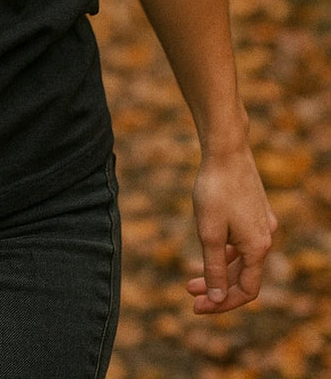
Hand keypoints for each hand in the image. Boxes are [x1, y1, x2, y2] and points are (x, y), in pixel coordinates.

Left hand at [187, 147, 276, 312]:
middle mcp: (266, 237)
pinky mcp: (255, 209)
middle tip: (190, 293)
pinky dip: (226, 250)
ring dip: (219, 269)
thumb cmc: (215, 189)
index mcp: (258, 247)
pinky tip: (208, 247)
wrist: (226, 149)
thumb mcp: (209, 233)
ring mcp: (262, 222)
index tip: (197, 306)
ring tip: (192, 277)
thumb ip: (215, 268)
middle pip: (243, 275)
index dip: (222, 303)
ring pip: (242, 257)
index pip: (246, 290)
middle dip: (217, 288)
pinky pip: (242, 241)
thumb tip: (217, 299)